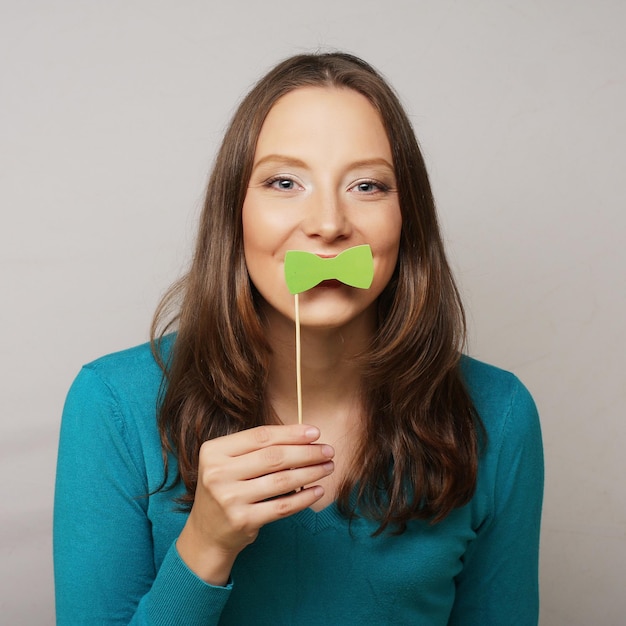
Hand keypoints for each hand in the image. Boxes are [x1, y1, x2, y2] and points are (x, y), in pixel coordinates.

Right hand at [176, 424, 333, 584]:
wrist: (206, 534)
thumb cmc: (226, 490)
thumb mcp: (229, 463)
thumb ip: (256, 448)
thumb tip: (303, 436)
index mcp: (213, 451)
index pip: (260, 436)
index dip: (291, 433)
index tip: (315, 432)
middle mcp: (217, 473)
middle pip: (273, 457)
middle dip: (306, 452)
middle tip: (328, 451)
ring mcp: (229, 498)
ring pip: (281, 481)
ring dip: (310, 472)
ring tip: (327, 467)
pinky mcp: (242, 520)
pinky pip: (282, 507)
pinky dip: (304, 498)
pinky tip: (318, 490)